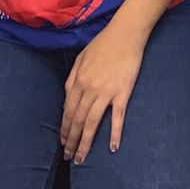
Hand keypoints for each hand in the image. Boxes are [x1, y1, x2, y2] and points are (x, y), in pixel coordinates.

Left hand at [60, 20, 146, 163]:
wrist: (125, 33)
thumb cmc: (103, 43)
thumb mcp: (81, 57)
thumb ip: (71, 78)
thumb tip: (66, 98)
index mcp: (78, 80)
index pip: (68, 111)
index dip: (65, 129)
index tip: (64, 143)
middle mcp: (89, 88)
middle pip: (78, 120)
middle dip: (72, 141)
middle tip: (69, 157)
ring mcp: (106, 91)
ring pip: (92, 122)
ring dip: (85, 143)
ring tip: (81, 158)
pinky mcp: (122, 92)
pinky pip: (117, 117)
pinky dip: (115, 133)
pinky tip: (112, 147)